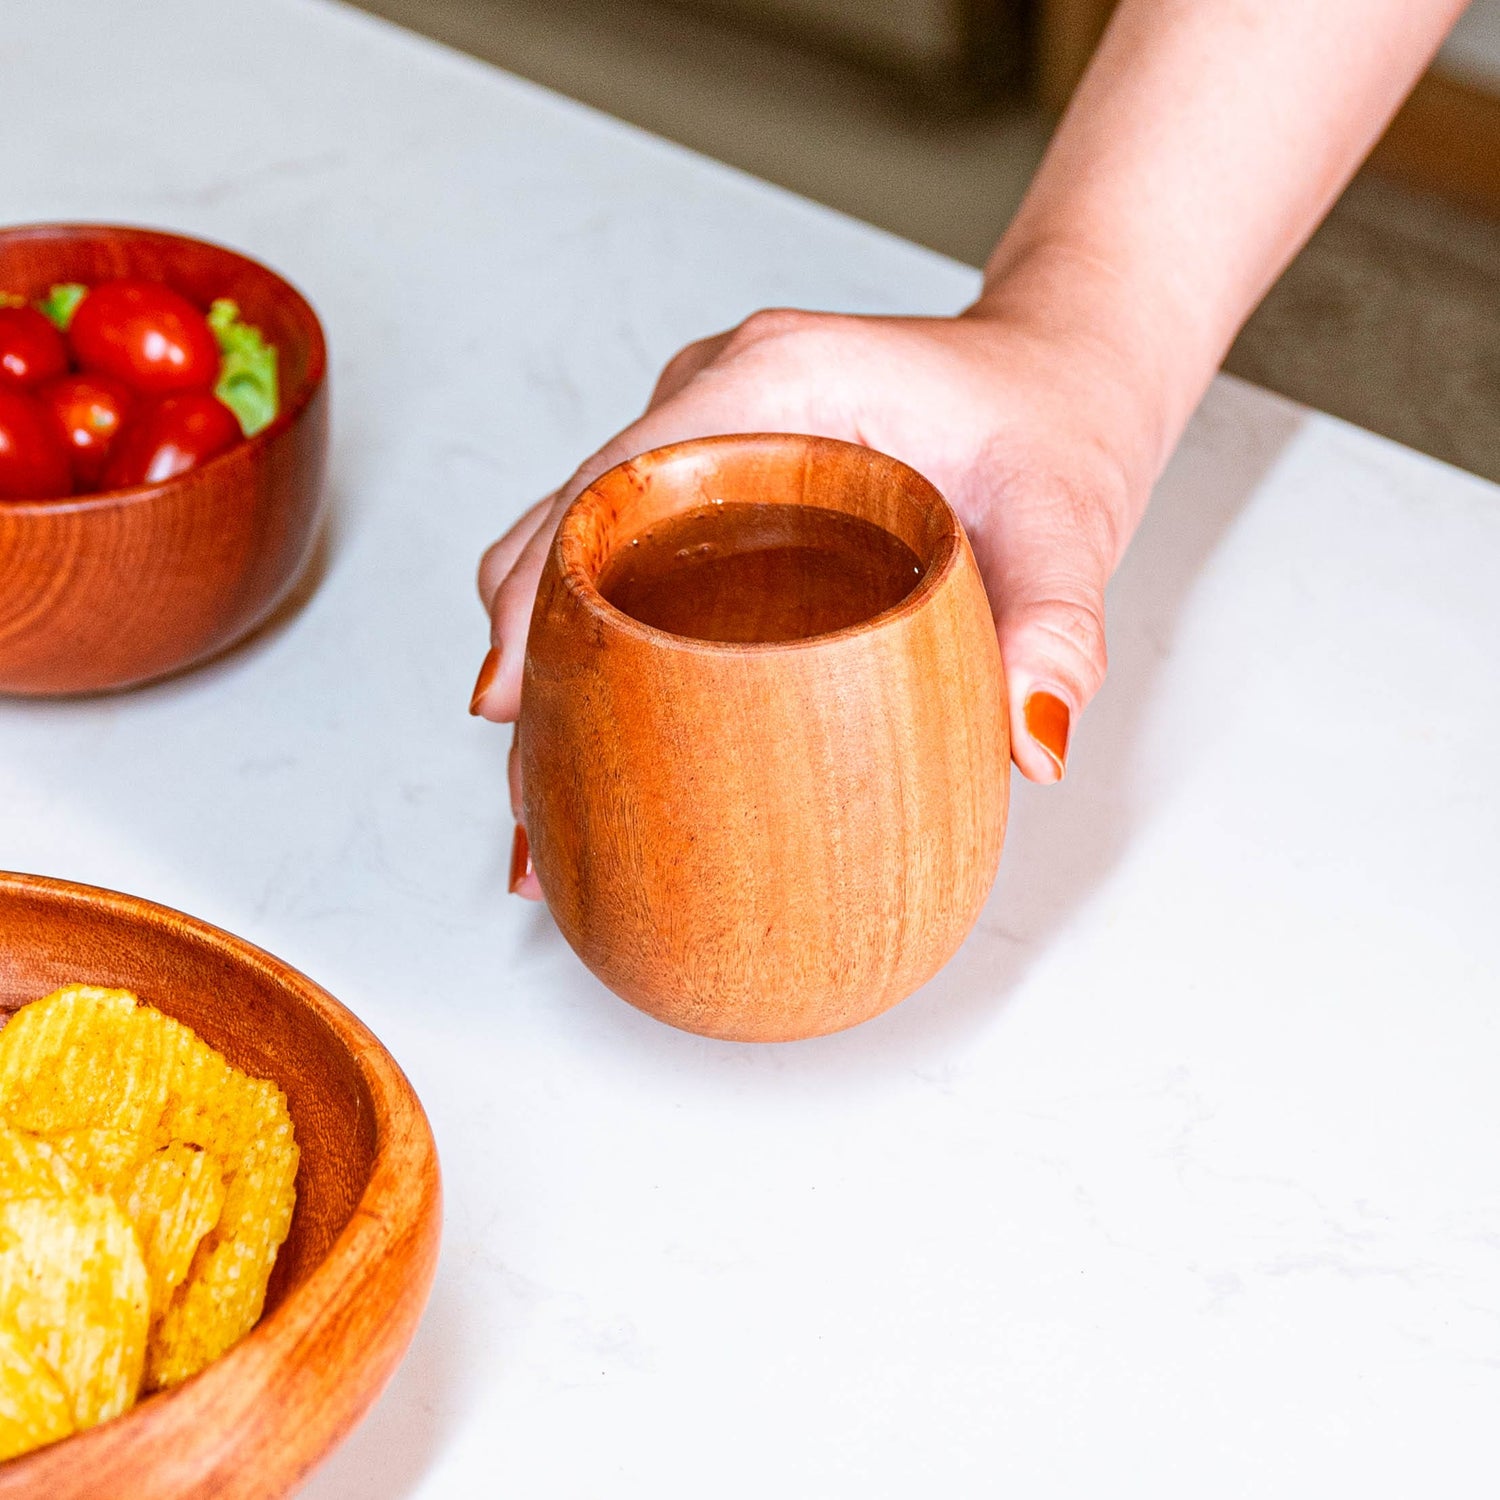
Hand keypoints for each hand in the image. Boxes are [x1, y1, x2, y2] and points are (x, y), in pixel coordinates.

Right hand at [473, 299, 1157, 897]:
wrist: (1055, 377)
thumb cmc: (1049, 424)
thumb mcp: (1067, 524)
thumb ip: (1059, 629)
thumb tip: (1028, 746)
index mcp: (777, 379)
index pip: (615, 478)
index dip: (543, 590)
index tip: (510, 699)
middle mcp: (718, 400)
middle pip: (565, 522)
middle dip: (525, 655)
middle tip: (528, 793)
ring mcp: (705, 437)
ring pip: (576, 543)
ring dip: (544, 657)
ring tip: (541, 793)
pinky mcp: (714, 481)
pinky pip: (622, 553)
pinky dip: (591, 640)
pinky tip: (598, 736)